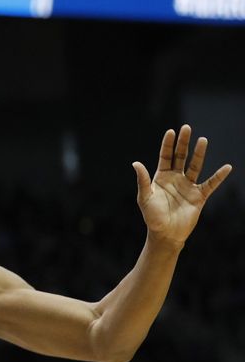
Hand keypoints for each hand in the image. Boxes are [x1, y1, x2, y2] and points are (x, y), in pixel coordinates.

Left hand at [133, 125, 231, 245]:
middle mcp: (176, 178)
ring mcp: (188, 186)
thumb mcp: (145, 197)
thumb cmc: (152, 216)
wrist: (165, 234)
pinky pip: (210, 184)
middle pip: (181, 157)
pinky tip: (227, 167)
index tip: (171, 131)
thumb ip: (142, 180)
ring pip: (195, 166)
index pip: (165, 156)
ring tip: (203, 140)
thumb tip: (135, 163)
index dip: (167, 144)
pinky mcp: (199, 196)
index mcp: (161, 177)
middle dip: (183, 143)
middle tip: (186, 128)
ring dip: (199, 154)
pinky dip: (219, 176)